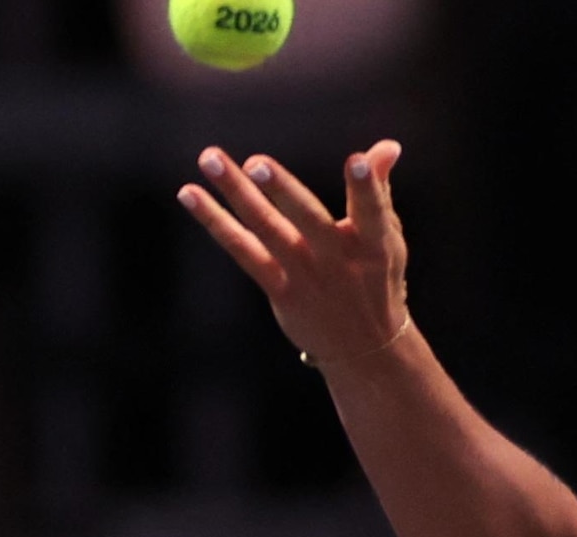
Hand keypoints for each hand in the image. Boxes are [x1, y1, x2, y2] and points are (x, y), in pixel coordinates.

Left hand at [176, 139, 409, 364]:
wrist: (364, 349)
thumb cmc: (375, 279)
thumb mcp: (387, 239)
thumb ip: (378, 191)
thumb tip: (387, 146)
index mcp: (374, 245)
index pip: (372, 212)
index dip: (366, 187)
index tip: (356, 160)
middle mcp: (337, 260)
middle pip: (308, 219)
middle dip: (282, 190)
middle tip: (257, 163)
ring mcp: (305, 276)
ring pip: (267, 229)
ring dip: (237, 193)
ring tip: (211, 158)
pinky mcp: (279, 289)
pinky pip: (242, 251)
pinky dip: (215, 221)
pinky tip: (189, 193)